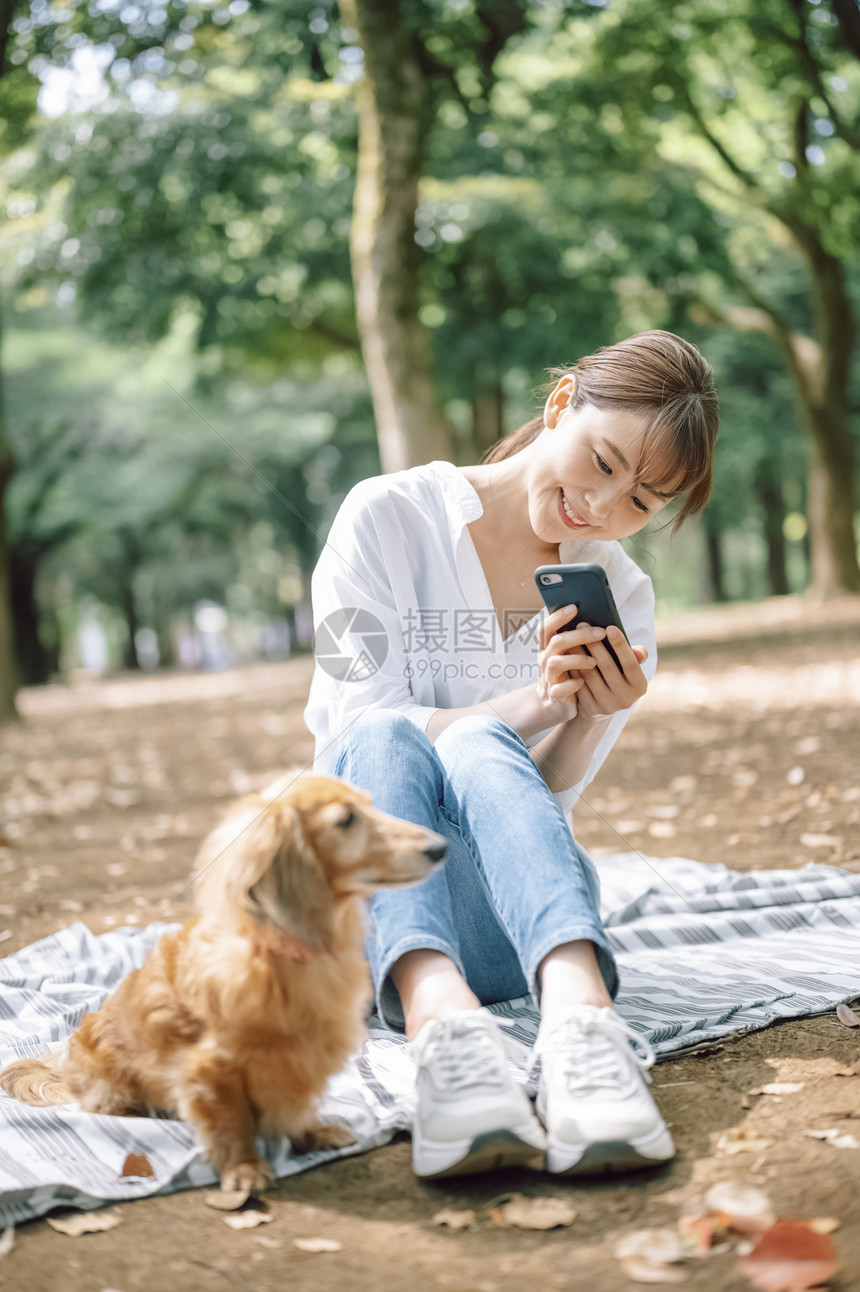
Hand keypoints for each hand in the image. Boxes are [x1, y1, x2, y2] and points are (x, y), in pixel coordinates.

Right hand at [535, 604, 606, 724]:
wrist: (561, 704)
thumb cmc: (581, 675)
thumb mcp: (587, 660)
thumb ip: (610, 650)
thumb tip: (641, 653)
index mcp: (552, 646)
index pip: (546, 627)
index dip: (558, 616)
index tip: (575, 607)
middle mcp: (546, 659)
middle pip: (557, 641)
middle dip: (580, 635)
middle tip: (601, 632)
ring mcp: (548, 677)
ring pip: (555, 663)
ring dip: (577, 659)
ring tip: (594, 661)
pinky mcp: (554, 695)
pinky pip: (559, 689)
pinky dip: (572, 684)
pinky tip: (582, 683)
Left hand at [573, 625, 648, 719]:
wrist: (603, 705)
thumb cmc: (618, 677)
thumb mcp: (629, 669)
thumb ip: (635, 656)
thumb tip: (638, 651)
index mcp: (639, 686)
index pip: (630, 663)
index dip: (620, 645)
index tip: (609, 627)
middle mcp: (625, 698)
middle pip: (607, 666)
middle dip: (594, 644)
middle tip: (582, 626)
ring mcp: (607, 705)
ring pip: (590, 674)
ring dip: (579, 653)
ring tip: (571, 637)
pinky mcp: (590, 708)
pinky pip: (579, 684)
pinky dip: (573, 667)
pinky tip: (566, 654)